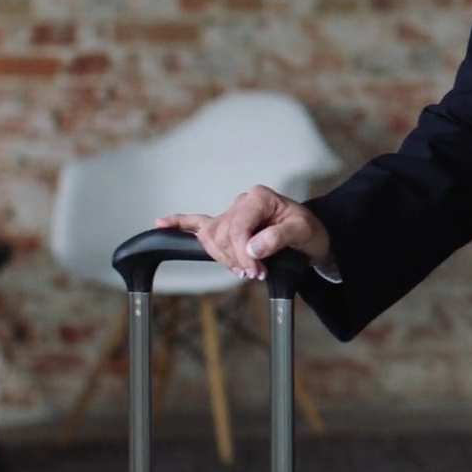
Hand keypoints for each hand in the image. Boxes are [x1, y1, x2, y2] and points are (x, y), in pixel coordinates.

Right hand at [155, 185, 332, 281]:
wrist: (311, 235)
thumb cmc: (309, 231)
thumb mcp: (302, 232)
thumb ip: (278, 237)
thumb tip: (253, 247)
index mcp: (259, 198)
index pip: (236, 228)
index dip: (242, 253)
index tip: (256, 271)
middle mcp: (242, 202)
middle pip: (221, 235)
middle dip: (236, 259)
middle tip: (256, 274)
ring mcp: (232, 213)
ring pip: (211, 238)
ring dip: (224, 258)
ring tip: (245, 269)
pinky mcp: (227, 224)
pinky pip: (198, 222)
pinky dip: (179, 223)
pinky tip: (161, 224)